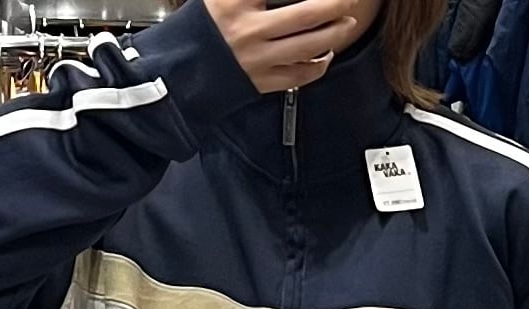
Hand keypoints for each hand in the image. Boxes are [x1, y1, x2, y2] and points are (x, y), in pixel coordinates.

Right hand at [204, 0, 359, 92]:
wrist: (182, 70)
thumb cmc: (203, 27)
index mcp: (236, 1)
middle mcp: (249, 30)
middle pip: (306, 15)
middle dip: (334, 5)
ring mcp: (258, 59)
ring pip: (308, 47)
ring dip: (334, 34)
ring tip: (346, 23)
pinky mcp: (261, 81)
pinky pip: (299, 76)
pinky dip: (318, 65)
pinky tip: (326, 55)